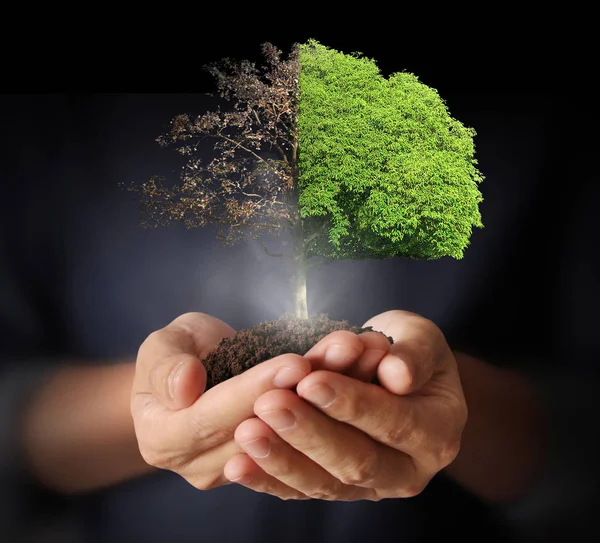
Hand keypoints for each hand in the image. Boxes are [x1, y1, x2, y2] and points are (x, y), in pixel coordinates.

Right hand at [130, 312, 391, 489]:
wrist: (192, 375)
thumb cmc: (175, 355)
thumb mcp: (162, 346)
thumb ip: (167, 365)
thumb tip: (186, 386)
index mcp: (165, 439)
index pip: (216, 417)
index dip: (256, 389)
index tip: (295, 363)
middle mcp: (203, 465)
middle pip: (264, 429)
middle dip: (308, 389)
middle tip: (347, 352)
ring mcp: (240, 468)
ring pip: (295, 434)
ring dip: (336, 392)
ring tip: (365, 355)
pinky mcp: (273, 460)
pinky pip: (310, 435)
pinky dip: (340, 402)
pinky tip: (368, 371)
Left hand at [224, 310, 466, 500]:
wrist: (396, 375)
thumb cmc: (407, 351)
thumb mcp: (420, 338)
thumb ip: (414, 354)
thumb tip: (399, 374)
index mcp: (438, 432)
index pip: (394, 422)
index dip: (352, 403)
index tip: (310, 381)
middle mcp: (409, 470)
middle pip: (357, 461)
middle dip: (310, 433)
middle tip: (270, 405)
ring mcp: (372, 487)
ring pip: (325, 484)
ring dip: (283, 459)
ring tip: (248, 433)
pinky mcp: (339, 491)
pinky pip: (303, 490)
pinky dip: (269, 479)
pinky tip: (239, 466)